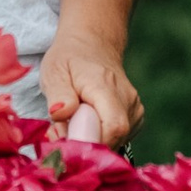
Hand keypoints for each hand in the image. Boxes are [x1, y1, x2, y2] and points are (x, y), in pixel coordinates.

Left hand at [41, 30, 140, 144]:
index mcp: (106, 86)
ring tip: (71, 126)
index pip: (113, 127)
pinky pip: (120, 138)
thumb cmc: (69, 59)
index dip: (93, 144)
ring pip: (117, 141)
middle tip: (62, 135)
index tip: (68, 144)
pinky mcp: (136, 117)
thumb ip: (58, 94)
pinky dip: (101, 139)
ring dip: (93, 142)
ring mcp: (135, 108)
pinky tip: (86, 126)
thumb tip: (60, 113)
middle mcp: (127, 98)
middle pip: (115, 138)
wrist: (92, 45)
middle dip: (88, 146)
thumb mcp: (54, 71)